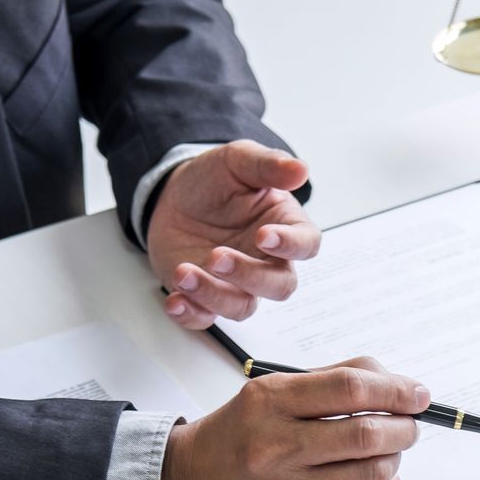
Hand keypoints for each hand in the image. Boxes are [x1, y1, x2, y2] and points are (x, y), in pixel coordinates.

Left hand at [146, 141, 319, 329]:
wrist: (173, 196)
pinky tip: (174, 300)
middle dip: (249, 275)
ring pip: (242, 306)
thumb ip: (268, 165)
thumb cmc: (214, 181)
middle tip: (217, 256)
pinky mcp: (206, 298)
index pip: (306, 245)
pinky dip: (190, 315)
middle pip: (278, 285)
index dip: (291, 245)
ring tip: (184, 272)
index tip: (264, 236)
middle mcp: (267, 262)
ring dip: (213, 295)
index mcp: (285, 228)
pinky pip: (204, 318)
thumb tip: (300, 169)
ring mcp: (237, 284)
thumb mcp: (239, 161)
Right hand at [160, 358, 428, 479]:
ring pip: (371, 474)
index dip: (395, 390)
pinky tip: (380, 479)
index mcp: (269, 402)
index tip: (416, 394)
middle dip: (403, 427)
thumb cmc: (236, 437)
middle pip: (367, 434)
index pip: (350, 389)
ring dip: (395, 459)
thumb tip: (394, 383)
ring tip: (391, 451)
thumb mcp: (269, 394)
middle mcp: (276, 446)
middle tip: (409, 424)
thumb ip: (329, 381)